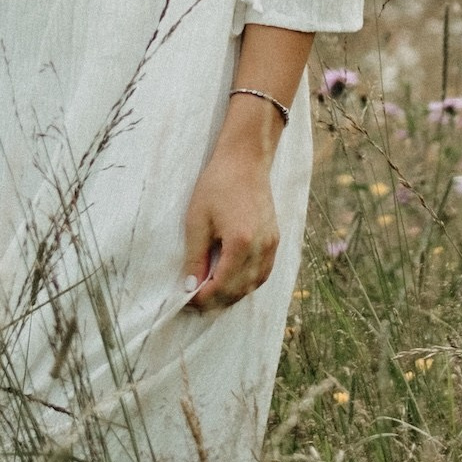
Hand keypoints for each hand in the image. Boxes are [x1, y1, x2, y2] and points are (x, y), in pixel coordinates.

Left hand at [182, 112, 281, 311]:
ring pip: (254, 285)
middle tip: (195, 301)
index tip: (187, 300)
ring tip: (211, 294)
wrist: (244, 160)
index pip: (222, 286)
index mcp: (240, 244)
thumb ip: (195, 258)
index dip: (203, 298)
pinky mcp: (275, 239)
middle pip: (239, 290)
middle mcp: (261, 248)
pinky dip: (248, 282)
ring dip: (233, 294)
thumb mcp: (197, 221)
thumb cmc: (217, 185)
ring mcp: (271, 244)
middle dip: (216, 300)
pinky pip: (263, 272)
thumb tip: (191, 286)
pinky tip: (232, 281)